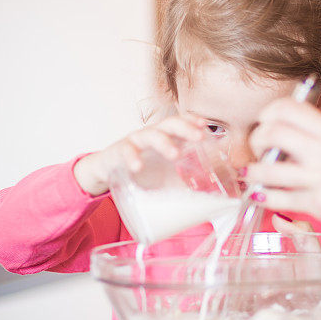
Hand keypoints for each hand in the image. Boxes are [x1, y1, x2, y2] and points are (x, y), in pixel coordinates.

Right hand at [73, 114, 207, 195]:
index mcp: (166, 137)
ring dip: (164, 143)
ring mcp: (135, 141)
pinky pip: (126, 151)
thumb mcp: (167, 175)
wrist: (108, 170)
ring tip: (175, 154)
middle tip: (199, 136)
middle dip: (186, 128)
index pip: (181, 122)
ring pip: (150, 135)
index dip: (193, 121)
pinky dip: (132, 157)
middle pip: (170, 124)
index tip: (206, 125)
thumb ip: (187, 181)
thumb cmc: (143, 170)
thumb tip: (213, 198)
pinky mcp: (118, 151)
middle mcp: (152, 134)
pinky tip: (138, 166)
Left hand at [247, 99, 320, 276]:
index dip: (268, 114)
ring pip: (268, 168)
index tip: (265, 125)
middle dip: (255, 140)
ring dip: (252, 172)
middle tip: (257, 151)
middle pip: (273, 131)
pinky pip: (279, 198)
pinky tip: (261, 196)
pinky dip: (263, 197)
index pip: (289, 107)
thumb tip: (289, 131)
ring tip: (252, 176)